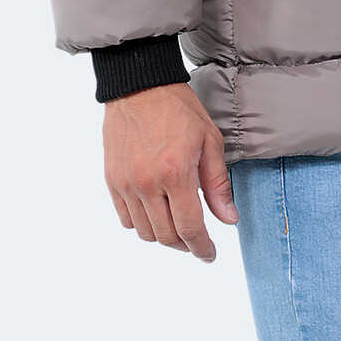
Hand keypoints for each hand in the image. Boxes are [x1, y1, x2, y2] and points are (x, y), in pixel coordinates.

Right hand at [102, 81, 238, 260]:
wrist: (140, 85)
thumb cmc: (179, 108)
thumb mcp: (209, 139)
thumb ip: (218, 183)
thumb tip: (229, 219)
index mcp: (176, 172)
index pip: (190, 227)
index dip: (202, 248)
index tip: (209, 255)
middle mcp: (148, 183)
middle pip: (166, 236)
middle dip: (185, 244)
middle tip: (196, 239)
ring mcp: (126, 183)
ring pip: (145, 232)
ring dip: (164, 236)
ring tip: (177, 224)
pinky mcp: (111, 180)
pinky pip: (126, 218)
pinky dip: (142, 224)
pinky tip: (155, 212)